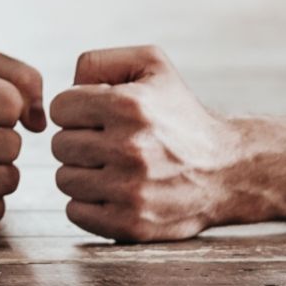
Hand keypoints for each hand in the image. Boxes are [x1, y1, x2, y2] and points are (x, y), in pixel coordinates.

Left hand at [49, 45, 240, 241]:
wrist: (225, 169)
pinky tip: (112, 191)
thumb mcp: (152, 65)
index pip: (60, 107)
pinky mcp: (130, 224)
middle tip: (107, 141)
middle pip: (59, 145)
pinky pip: (75, 212)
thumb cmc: (181, 113)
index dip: (76, 109)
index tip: (98, 115)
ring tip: (111, 166)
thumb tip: (64, 88)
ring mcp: (130, 190)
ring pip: (65, 179)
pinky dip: (88, 203)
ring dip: (82, 172)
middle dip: (79, 140)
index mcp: (129, 105)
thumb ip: (99, 61)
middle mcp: (129, 148)